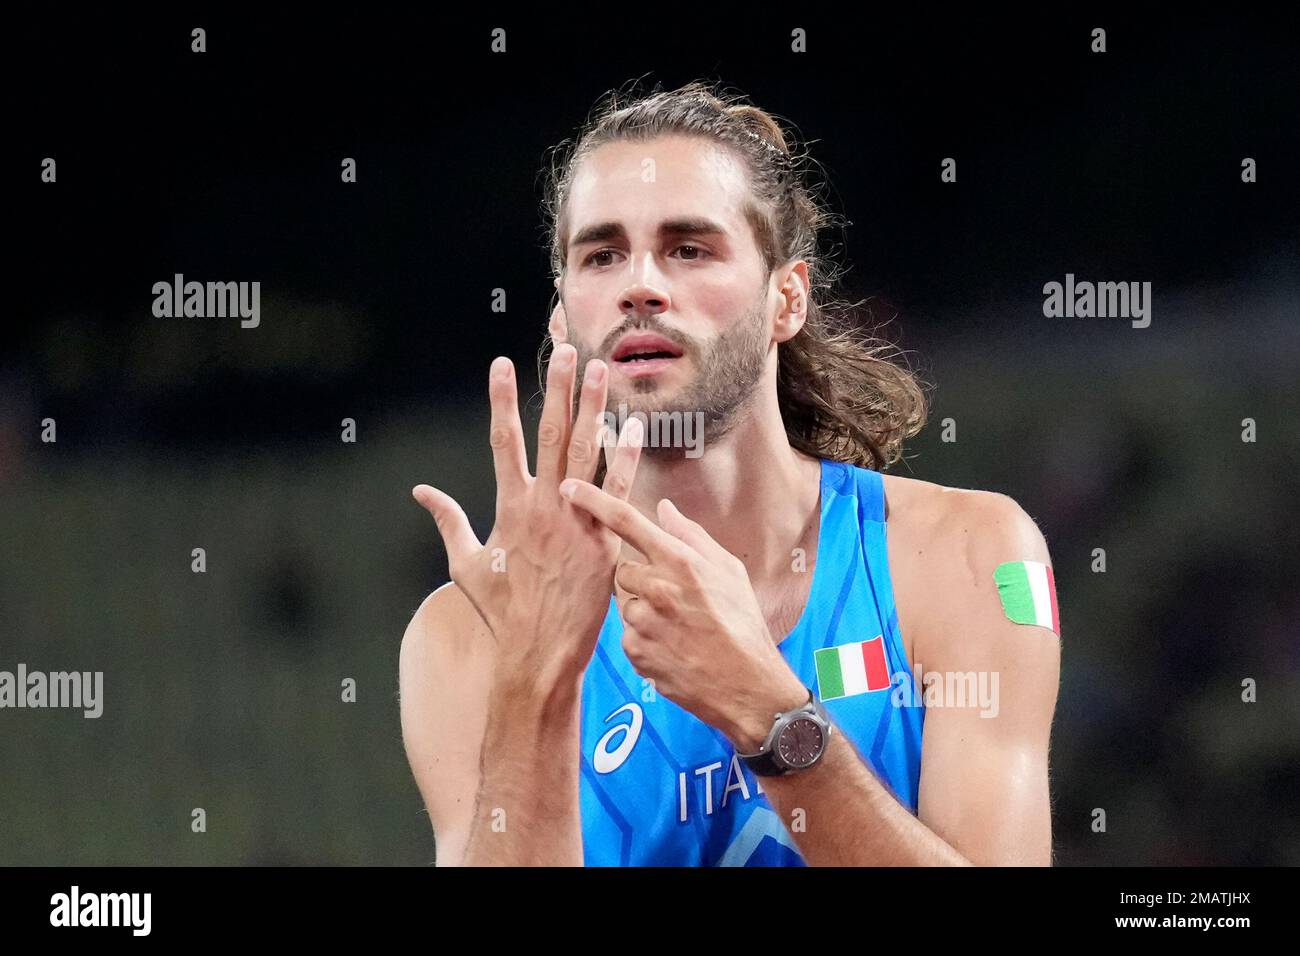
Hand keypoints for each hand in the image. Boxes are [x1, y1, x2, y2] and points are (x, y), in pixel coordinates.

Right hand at [413, 340, 644, 684]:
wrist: (537, 651)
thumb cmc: (501, 611)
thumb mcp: (465, 565)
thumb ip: (448, 520)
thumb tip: (420, 491)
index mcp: (507, 507)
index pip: (502, 440)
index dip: (501, 399)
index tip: (500, 363)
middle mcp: (541, 506)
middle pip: (549, 434)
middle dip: (557, 389)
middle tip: (567, 350)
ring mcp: (575, 520)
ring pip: (586, 452)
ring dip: (594, 408)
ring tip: (602, 369)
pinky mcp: (604, 539)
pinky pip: (618, 489)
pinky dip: (625, 456)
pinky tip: (633, 425)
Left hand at [558, 480, 807, 747]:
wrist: (747, 685)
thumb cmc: (744, 624)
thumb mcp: (730, 571)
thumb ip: (692, 536)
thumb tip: (664, 509)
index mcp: (681, 561)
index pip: (627, 521)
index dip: (593, 501)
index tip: (569, 489)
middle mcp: (658, 588)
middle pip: (622, 569)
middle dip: (639, 579)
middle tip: (672, 598)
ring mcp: (644, 622)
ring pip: (625, 604)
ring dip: (643, 611)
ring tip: (677, 627)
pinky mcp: (635, 652)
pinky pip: (628, 635)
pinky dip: (644, 639)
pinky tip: (672, 647)